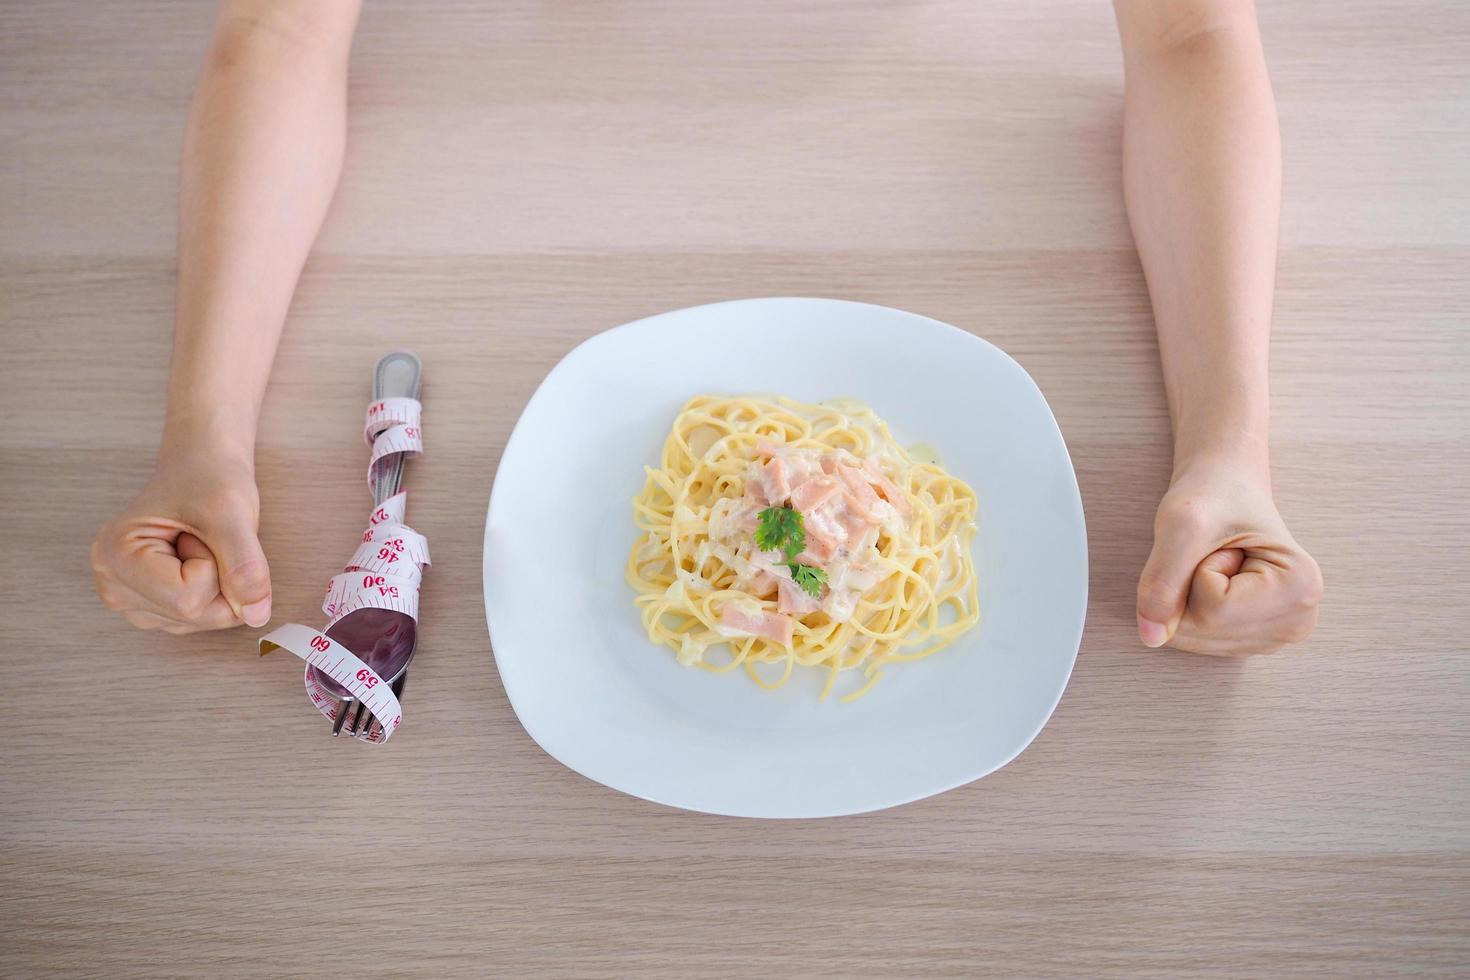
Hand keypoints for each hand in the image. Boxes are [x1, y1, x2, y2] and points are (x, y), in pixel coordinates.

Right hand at [92, 447, 271, 633]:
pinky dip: (213, 591)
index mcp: (115, 557)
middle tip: (203, 538)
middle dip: (219, 579)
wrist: (201, 467)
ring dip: (218, 583)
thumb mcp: (231, 513)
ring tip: (197, 544)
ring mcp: (130, 600)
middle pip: (194, 616)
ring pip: (202, 620)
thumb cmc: (209, 479)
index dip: (215, 568)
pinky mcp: (150, 607)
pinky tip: (194, 560)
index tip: (200, 532)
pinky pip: (202, 617)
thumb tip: (257, 615)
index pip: (188, 601)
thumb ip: (245, 565)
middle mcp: (113, 586)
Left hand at [1136, 460, 1321, 655]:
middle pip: (1204, 632)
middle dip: (1188, 589)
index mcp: (1300, 588)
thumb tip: (1151, 638)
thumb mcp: (1180, 526)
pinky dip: (1189, 609)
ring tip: (1218, 564)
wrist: (1225, 486)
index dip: (1198, 571)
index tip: (1222, 543)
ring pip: (1195, 639)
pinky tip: (1217, 582)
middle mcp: (1298, 621)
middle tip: (1215, 553)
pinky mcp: (1253, 639)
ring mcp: (1277, 636)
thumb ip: (1163, 581)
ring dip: (1187, 598)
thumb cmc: (1212, 496)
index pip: (1214, 610)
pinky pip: (1195, 639)